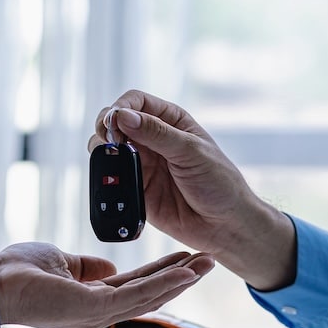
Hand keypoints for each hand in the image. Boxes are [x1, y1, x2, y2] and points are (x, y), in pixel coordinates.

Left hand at [0, 242, 214, 327]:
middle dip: (182, 276)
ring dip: (180, 279)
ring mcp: (98, 315)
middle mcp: (99, 314)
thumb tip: (108, 267)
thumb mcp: (61, 261)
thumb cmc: (17, 273)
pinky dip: (163, 283)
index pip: (137, 286)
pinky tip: (184, 272)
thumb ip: (88, 267)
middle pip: (150, 293)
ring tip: (206, 263)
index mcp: (93, 301)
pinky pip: (136, 295)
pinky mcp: (93, 309)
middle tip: (209, 259)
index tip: (186, 257)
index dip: (163, 272)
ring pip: (149, 296)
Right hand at [88, 90, 296, 290]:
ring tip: (111, 160)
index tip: (115, 121)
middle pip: (116, 122)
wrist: (225, 225)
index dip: (121, 107)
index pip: (136, 101)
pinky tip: (112, 179)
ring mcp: (143, 164)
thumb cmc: (219, 183)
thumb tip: (123, 116)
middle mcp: (154, 140)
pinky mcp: (137, 189)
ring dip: (102, 151)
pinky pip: (112, 178)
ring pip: (109, 149)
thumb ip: (157, 133)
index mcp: (171, 122)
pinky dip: (105, 176)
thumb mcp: (191, 152)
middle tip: (110, 141)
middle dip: (106, 127)